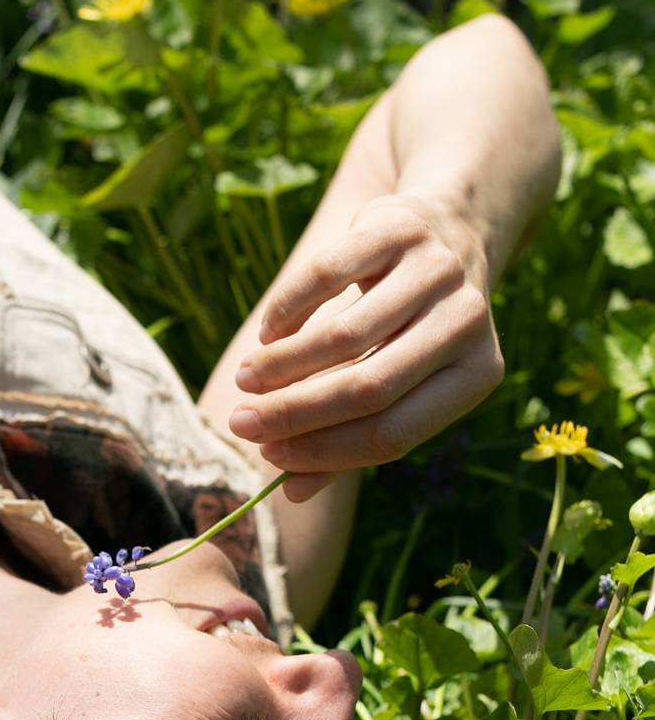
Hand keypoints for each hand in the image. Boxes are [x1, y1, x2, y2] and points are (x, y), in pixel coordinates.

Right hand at [226, 193, 503, 500]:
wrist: (452, 230)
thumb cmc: (416, 331)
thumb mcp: (403, 385)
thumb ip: (353, 439)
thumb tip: (292, 491)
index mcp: (477, 375)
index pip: (391, 434)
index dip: (324, 451)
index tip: (271, 456)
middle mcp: (467, 322)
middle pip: (367, 389)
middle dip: (294, 414)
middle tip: (242, 423)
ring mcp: (437, 270)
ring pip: (343, 336)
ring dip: (282, 366)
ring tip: (247, 380)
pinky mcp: (399, 228)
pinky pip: (327, 276)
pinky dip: (288, 311)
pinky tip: (268, 333)